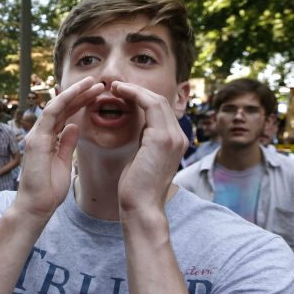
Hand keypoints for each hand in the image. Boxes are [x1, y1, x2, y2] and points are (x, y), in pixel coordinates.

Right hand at [15, 78, 105, 220]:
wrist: (36, 207)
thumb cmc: (48, 190)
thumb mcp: (64, 162)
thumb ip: (66, 143)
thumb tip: (73, 126)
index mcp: (48, 139)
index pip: (65, 115)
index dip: (80, 102)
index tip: (97, 94)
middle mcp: (40, 134)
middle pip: (62, 107)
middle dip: (80, 94)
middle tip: (98, 83)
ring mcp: (36, 135)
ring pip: (56, 106)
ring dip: (74, 92)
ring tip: (91, 82)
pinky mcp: (36, 140)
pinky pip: (50, 115)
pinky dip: (63, 101)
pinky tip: (76, 92)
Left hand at [111, 81, 186, 214]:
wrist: (140, 207)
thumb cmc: (136, 188)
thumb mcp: (142, 157)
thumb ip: (146, 141)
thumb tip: (140, 128)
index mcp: (175, 141)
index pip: (160, 110)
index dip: (141, 98)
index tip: (121, 93)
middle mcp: (179, 137)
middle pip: (160, 101)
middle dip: (137, 91)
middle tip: (116, 86)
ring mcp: (173, 137)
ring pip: (156, 100)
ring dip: (134, 90)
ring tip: (115, 87)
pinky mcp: (162, 139)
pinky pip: (150, 105)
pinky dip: (134, 95)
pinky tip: (119, 93)